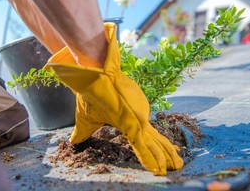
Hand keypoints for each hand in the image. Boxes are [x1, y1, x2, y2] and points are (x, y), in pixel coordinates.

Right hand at [48, 23, 182, 174]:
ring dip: (165, 157)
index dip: (154, 147)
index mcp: (129, 120)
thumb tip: (72, 141)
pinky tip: (158, 170)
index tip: (165, 155)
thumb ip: (84, 132)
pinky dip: (151, 159)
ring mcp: (139, 121)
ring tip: (176, 167)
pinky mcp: (135, 123)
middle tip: (177, 165)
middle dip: (167, 153)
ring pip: (155, 143)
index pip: (145, 137)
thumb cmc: (91, 96)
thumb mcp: (87, 120)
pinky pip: (144, 146)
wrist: (95, 79)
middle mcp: (138, 120)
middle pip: (155, 140)